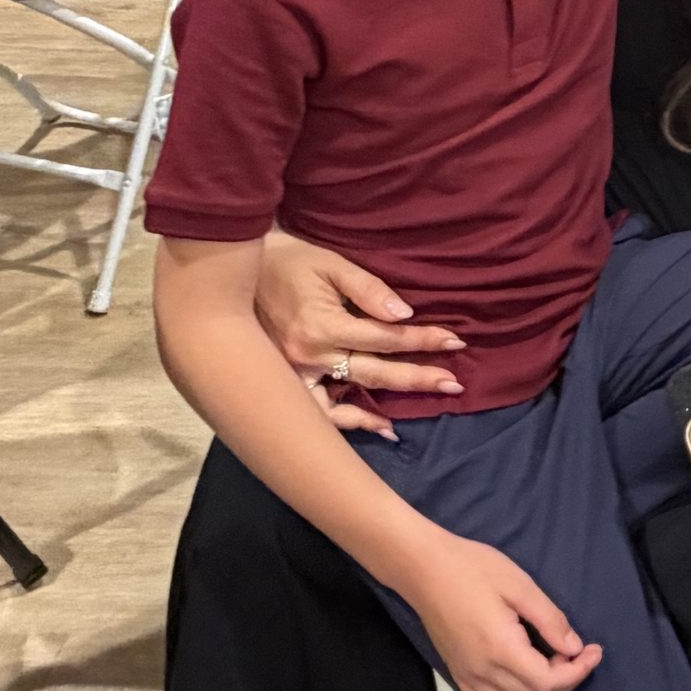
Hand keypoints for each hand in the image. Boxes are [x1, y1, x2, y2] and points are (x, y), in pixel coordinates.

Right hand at [253, 227, 464, 435]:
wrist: (235, 275)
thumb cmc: (288, 262)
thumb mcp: (330, 263)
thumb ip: (368, 289)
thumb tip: (404, 315)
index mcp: (323, 325)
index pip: (386, 338)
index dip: (422, 339)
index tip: (455, 341)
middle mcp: (310, 357)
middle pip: (375, 373)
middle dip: (419, 377)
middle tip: (455, 385)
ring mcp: (296, 376)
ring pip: (348, 401)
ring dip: (385, 409)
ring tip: (419, 413)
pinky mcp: (287, 384)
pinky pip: (320, 413)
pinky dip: (349, 423)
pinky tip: (379, 428)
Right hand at [399, 531, 600, 690]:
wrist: (424, 569)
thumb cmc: (474, 569)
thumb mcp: (519, 585)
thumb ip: (550, 620)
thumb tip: (575, 647)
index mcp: (502, 650)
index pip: (549, 683)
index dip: (579, 672)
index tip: (595, 651)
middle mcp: (484, 674)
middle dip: (566, 682)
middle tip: (575, 651)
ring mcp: (468, 679)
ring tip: (549, 664)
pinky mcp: (458, 677)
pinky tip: (522, 676)